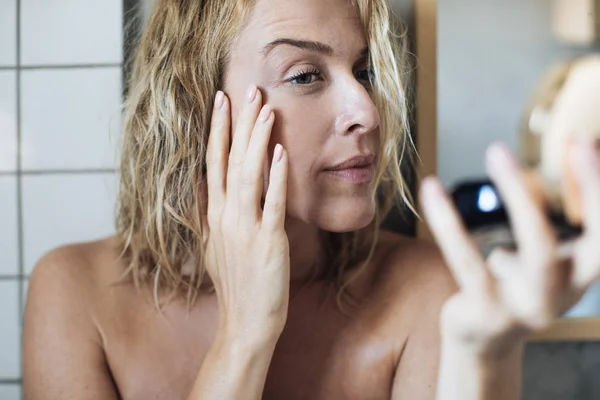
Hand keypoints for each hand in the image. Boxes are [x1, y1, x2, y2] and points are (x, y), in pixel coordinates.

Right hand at [204, 86, 289, 342]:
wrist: (245, 324)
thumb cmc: (236, 285)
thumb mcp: (215, 246)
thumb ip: (210, 213)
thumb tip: (206, 184)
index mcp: (214, 216)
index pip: (213, 162)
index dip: (218, 129)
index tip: (222, 100)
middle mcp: (225, 217)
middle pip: (230, 160)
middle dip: (239, 122)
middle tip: (248, 88)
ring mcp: (244, 228)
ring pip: (248, 174)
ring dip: (256, 139)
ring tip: (264, 108)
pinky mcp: (267, 242)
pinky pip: (271, 203)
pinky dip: (275, 177)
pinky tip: (280, 152)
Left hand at [420, 139, 599, 355]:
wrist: (485, 340)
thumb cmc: (514, 288)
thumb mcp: (541, 261)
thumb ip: (549, 224)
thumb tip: (533, 169)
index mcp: (579, 275)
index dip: (597, 188)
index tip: (581, 142)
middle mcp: (562, 294)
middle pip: (582, 239)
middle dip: (554, 187)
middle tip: (511, 146)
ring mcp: (528, 307)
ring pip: (536, 247)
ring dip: (518, 191)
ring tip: (496, 150)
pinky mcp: (488, 311)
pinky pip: (468, 260)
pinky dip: (450, 220)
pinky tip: (432, 187)